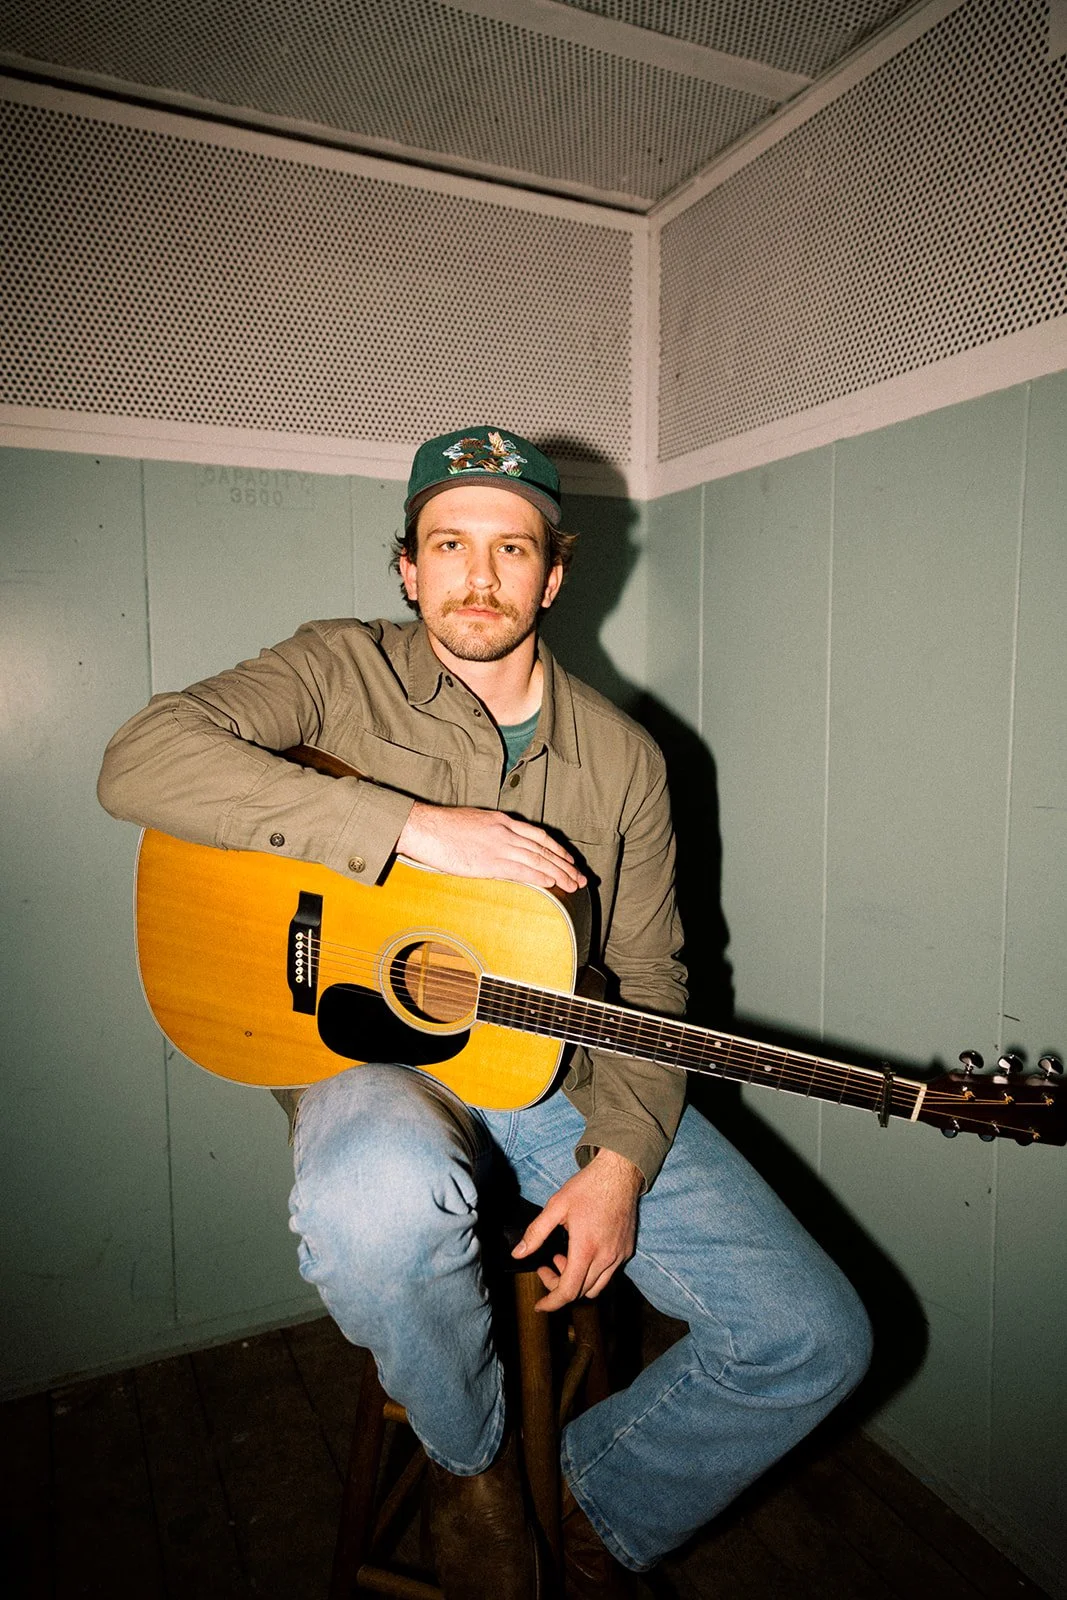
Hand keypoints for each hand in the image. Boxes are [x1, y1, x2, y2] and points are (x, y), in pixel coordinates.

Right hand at [397, 802, 586, 892]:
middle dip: (565, 864)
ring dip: (559, 873)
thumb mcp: (473, 821)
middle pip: (543, 849)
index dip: (557, 849)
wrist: (423, 827)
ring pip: (537, 860)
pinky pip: (521, 871)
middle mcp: (505, 832)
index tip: (569, 859)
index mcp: (502, 821)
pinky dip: (539, 877)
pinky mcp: (489, 862)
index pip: (538, 835)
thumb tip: (498, 844)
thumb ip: (490, 831)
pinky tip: (552, 884)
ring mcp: (499, 846)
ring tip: (573, 885)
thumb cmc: (441, 827)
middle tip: (580, 877)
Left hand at [511, 1149, 642, 1310]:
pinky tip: (582, 1251)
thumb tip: (518, 1254)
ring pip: (596, 1287)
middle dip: (559, 1286)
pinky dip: (592, 1272)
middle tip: (545, 1266)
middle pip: (581, 1292)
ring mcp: (619, 1256)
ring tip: (563, 1258)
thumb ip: (536, 1233)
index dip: (552, 1302)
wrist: (619, 1173)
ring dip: (577, 1281)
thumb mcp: (556, 1206)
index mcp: (586, 1249)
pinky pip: (609, 1274)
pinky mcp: (626, 1250)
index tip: (540, 1305)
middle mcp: (606, 1257)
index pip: (568, 1291)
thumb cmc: (588, 1187)